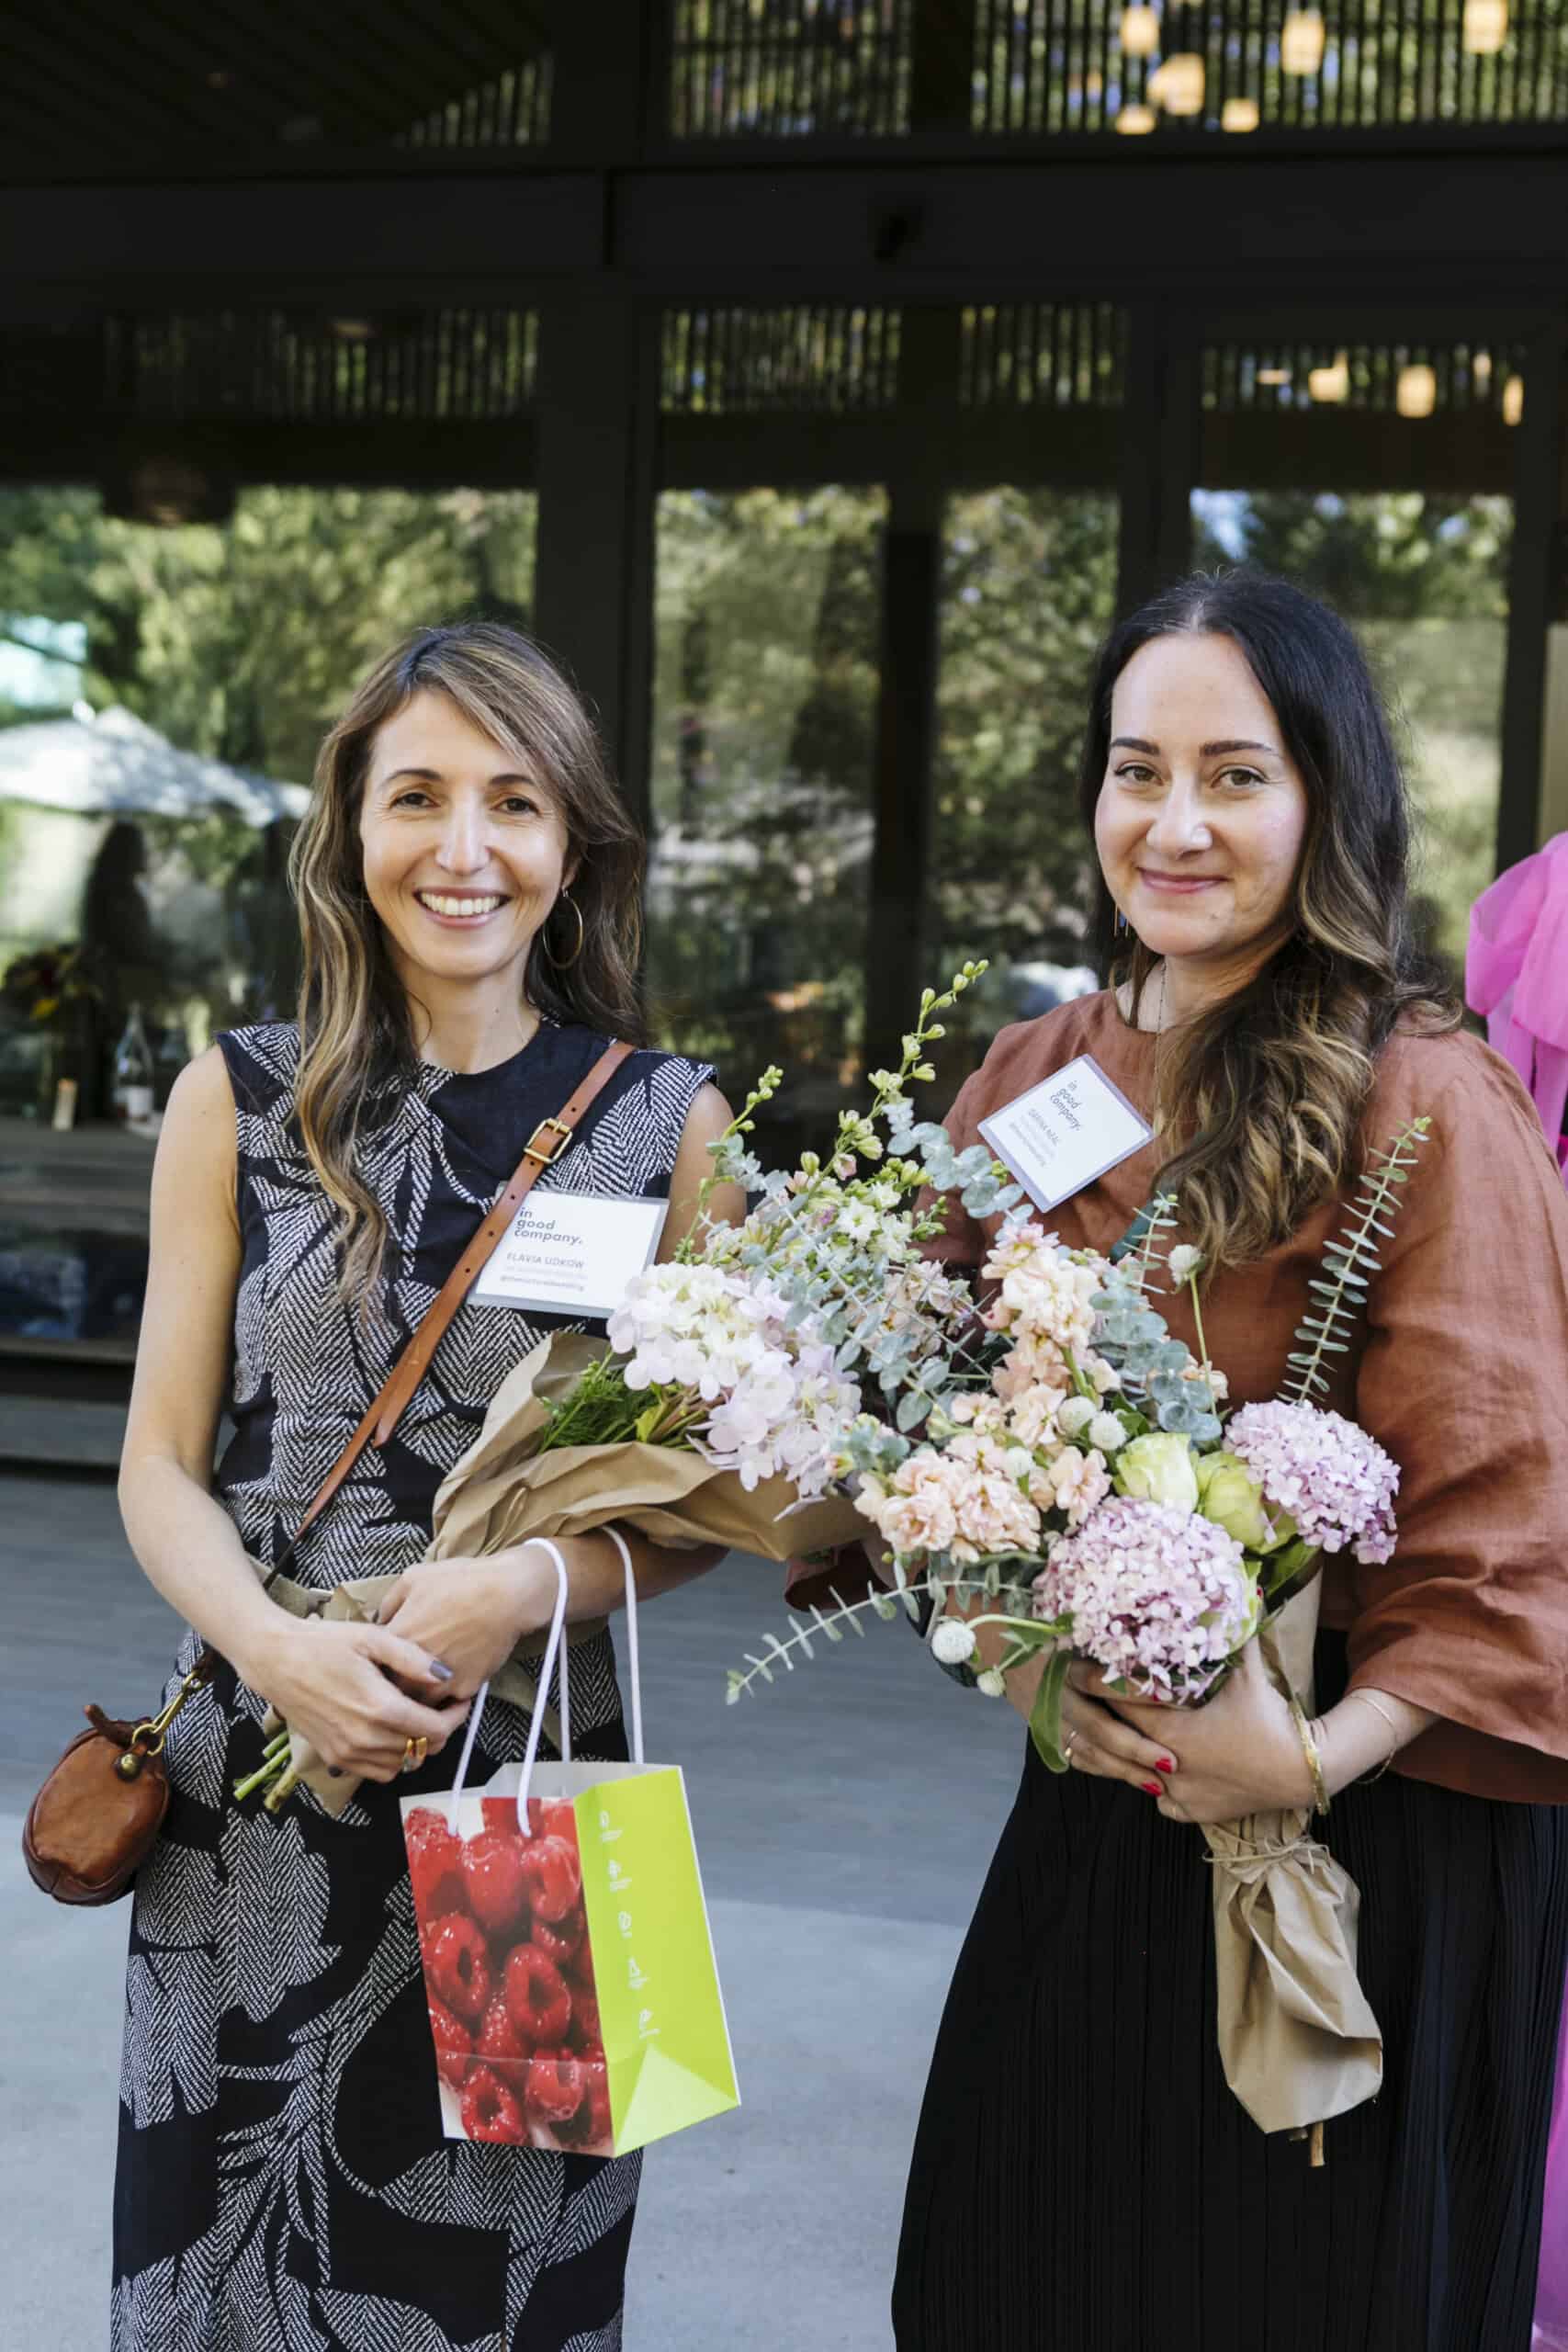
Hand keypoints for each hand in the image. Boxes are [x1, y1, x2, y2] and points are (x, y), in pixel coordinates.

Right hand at [245, 1616, 468, 1783]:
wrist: (276, 1660)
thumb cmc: (323, 1643)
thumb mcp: (372, 1638)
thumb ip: (413, 1658)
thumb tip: (446, 1674)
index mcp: (379, 1708)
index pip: (435, 1729)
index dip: (456, 1717)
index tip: (460, 1701)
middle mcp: (365, 1738)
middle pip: (422, 1750)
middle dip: (441, 1731)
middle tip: (444, 1708)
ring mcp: (347, 1752)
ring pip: (401, 1765)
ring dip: (417, 1747)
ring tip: (419, 1720)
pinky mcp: (334, 1756)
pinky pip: (376, 1772)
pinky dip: (392, 1759)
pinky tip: (392, 1733)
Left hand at [376, 1547, 562, 1702]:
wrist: (506, 1594)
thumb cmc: (460, 1580)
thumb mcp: (413, 1577)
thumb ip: (389, 1603)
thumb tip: (380, 1620)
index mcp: (394, 1641)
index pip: (371, 1666)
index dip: (377, 1664)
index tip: (384, 1660)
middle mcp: (411, 1669)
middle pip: (391, 1692)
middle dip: (394, 1687)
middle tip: (404, 1675)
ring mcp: (438, 1684)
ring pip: (418, 1705)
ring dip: (420, 1696)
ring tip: (428, 1681)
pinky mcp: (464, 1690)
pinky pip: (449, 1702)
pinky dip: (448, 1695)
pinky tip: (454, 1676)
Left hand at [1072, 1639, 1313, 1824]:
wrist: (1303, 1771)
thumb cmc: (1271, 1719)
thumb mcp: (1250, 1674)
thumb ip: (1237, 1634)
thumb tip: (1247, 1588)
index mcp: (1173, 1730)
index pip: (1123, 1704)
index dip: (1103, 1684)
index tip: (1085, 1668)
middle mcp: (1168, 1766)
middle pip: (1122, 1739)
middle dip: (1107, 1718)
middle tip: (1089, 1698)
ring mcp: (1180, 1794)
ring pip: (1136, 1775)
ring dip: (1130, 1755)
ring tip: (1114, 1733)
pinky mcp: (1194, 1813)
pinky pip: (1162, 1801)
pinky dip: (1159, 1788)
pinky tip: (1160, 1772)